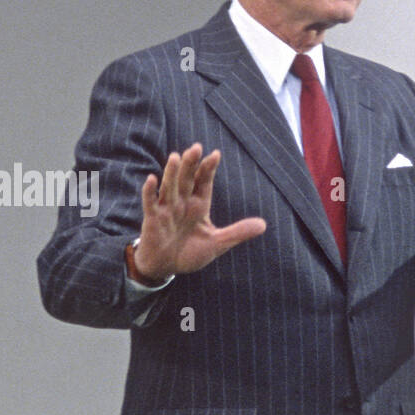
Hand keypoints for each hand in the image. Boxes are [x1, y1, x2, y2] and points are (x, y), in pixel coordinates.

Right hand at [132, 144, 265, 281]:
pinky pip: (150, 203)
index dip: (208, 169)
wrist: (166, 267)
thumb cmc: (189, 253)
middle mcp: (182, 203)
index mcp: (198, 205)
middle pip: (187, 180)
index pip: (204, 182)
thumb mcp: (217, 243)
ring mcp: (166, 209)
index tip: (216, 154)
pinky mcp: (153, 219)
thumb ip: (238, 232)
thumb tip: (264, 225)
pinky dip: (150, 192)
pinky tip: (151, 179)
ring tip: (175, 156)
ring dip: (172, 173)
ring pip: (169, 187)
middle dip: (191, 165)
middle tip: (196, 147)